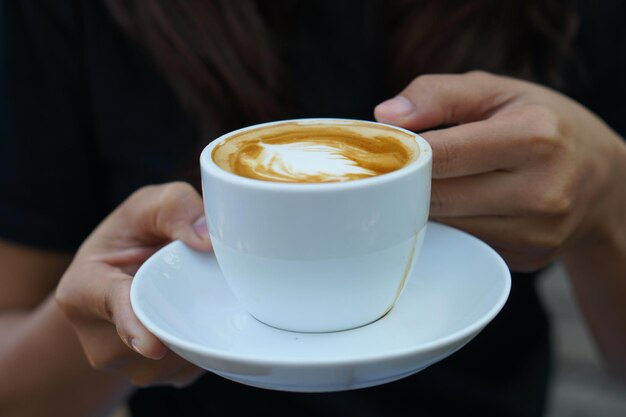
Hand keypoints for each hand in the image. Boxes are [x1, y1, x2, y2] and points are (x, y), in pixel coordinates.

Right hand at [56, 182, 211, 386]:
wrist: (129, 271)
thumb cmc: (137, 235)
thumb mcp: (148, 206)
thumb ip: (174, 207)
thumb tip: (205, 239)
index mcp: (82, 290)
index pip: (112, 306)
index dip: (133, 324)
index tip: (152, 346)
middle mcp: (98, 338)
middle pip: (158, 333)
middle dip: (190, 310)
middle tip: (206, 278)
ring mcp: (126, 365)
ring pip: (179, 354)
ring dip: (202, 324)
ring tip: (195, 293)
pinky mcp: (156, 377)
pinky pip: (191, 364)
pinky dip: (205, 340)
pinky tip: (199, 315)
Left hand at [375, 71, 625, 271]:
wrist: (601, 180)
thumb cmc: (545, 125)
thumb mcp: (499, 91)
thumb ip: (439, 94)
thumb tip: (386, 117)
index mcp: (534, 137)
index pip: (441, 155)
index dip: (402, 154)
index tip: (383, 150)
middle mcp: (540, 192)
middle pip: (437, 196)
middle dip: (408, 181)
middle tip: (395, 167)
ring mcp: (535, 233)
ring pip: (445, 225)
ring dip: (425, 205)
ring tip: (431, 182)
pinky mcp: (525, 258)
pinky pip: (463, 242)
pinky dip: (450, 224)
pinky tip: (460, 204)